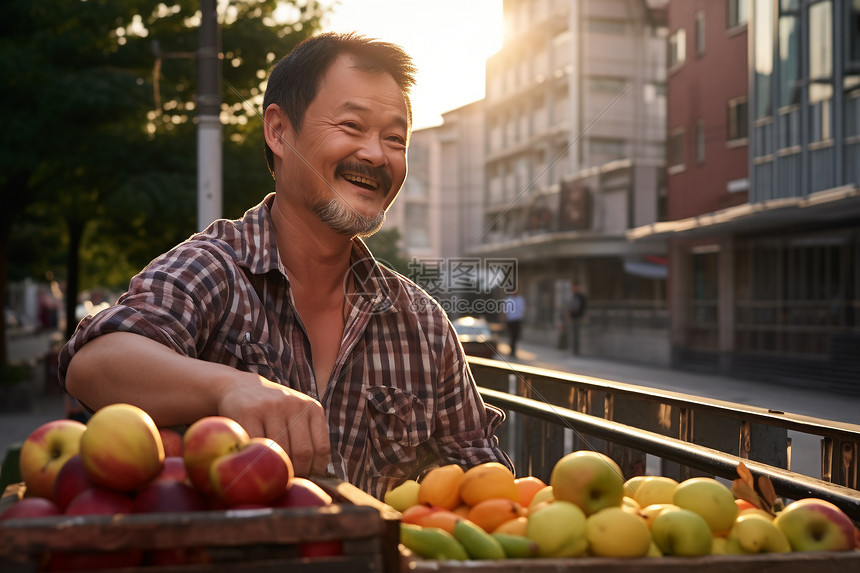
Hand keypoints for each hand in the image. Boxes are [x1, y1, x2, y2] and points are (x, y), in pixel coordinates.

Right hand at [217, 373, 331, 476]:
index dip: (315, 470)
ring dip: (277, 469)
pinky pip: (257, 446)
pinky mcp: (249, 412)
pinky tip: (256, 462)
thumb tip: (319, 476)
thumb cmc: (274, 411)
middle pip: (303, 452)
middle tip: (288, 480)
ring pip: (281, 451)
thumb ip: (308, 438)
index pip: (321, 448)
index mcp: (312, 408)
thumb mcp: (296, 415)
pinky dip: (258, 460)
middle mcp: (295, 405)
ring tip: (273, 475)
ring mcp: (272, 407)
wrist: (240, 387)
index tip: (307, 478)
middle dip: (297, 472)